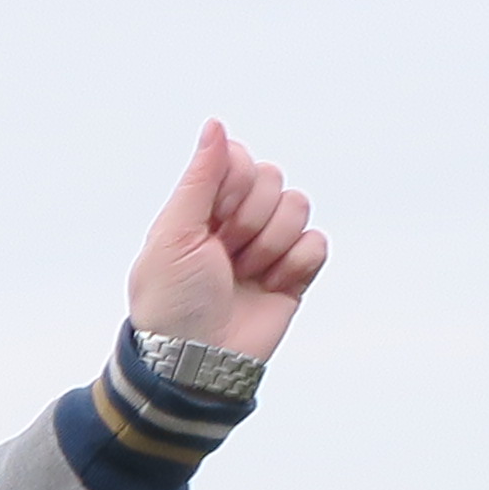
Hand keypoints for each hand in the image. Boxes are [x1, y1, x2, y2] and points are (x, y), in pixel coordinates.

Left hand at [126, 121, 324, 360]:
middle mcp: (236, 222)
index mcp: (203, 208)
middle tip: (226, 253)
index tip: (214, 216)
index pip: (239, 159)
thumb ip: (198, 178)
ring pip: (298, 206)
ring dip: (271, 243)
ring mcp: (267, 247)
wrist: (195, 364)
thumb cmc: (172, 303)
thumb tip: (215, 125)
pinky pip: (316, 242)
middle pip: (272, 177)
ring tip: (245, 275)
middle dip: (251, 216)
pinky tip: (270, 286)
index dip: (233, 182)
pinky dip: (296, 264)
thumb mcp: (172, 236)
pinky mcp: (294, 273)